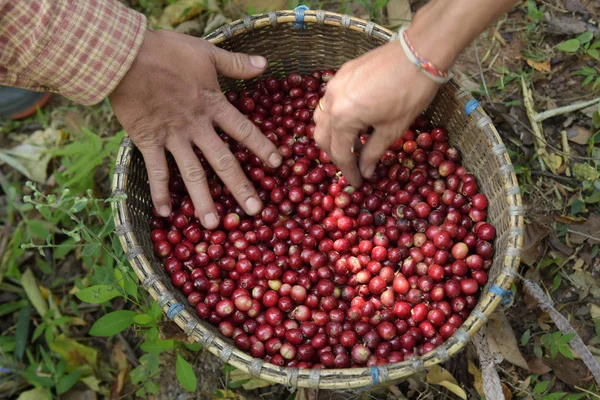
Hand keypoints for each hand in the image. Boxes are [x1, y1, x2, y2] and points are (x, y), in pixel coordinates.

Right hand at [110, 30, 280, 228]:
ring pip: (191, 174)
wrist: (124, 55)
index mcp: (213, 105)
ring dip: (203, 200)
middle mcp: (196, 127)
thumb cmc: (166, 51)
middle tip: (255, 212)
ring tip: (213, 225)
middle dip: (240, 187)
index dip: (262, 147)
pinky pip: (156, 171)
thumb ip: (236, 63)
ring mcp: (171, 137)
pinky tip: (165, 213)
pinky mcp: (147, 141)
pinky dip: (159, 192)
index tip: (278, 165)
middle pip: (223, 161)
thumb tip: (265, 63)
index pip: (244, 131)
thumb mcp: (207, 52)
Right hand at [313, 40, 440, 187]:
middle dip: (336, 155)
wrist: (418, 53)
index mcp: (343, 117)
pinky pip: (329, 101)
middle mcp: (332, 100)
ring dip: (332, 135)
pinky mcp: (341, 74)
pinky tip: (355, 120)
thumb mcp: (392, 129)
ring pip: (321, 117)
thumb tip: (366, 172)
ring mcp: (334, 84)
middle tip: (353, 166)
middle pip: (323, 137)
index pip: (340, 153)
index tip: (357, 183)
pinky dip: (336, 116)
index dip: (348, 171)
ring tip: (353, 144)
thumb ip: (373, 153)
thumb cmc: (410, 93)